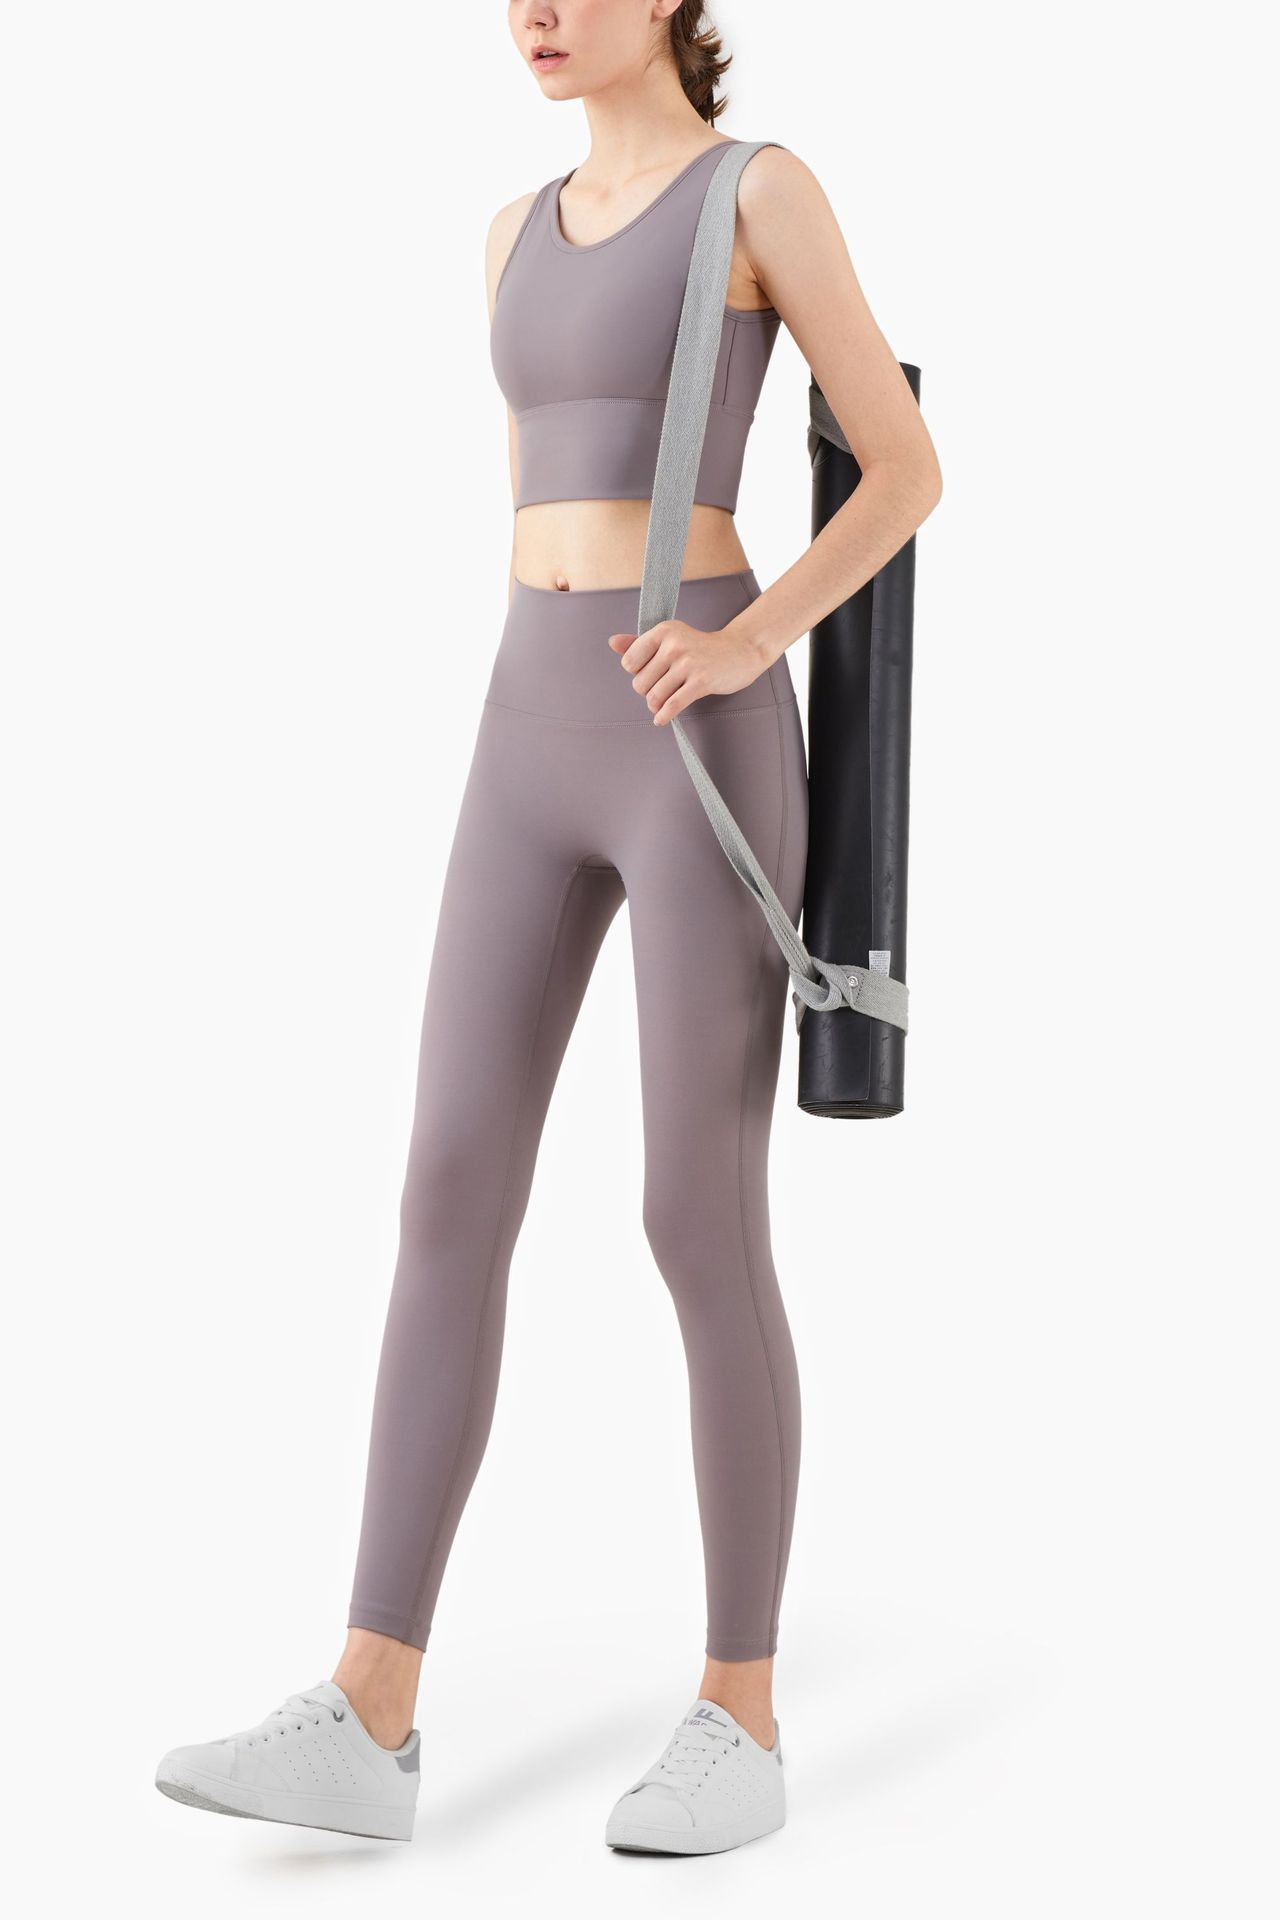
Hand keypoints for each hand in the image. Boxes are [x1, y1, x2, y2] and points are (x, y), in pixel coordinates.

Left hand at [607, 617, 766, 725]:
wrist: (740, 651)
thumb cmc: (700, 647)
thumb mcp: (670, 638)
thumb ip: (639, 642)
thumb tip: (612, 642)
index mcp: (663, 631)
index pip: (629, 663)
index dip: (638, 673)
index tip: (652, 674)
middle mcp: (674, 644)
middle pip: (640, 683)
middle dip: (648, 692)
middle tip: (663, 689)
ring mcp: (688, 663)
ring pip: (654, 696)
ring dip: (656, 705)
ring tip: (664, 703)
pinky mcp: (701, 681)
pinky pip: (672, 705)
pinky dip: (664, 716)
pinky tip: (661, 719)